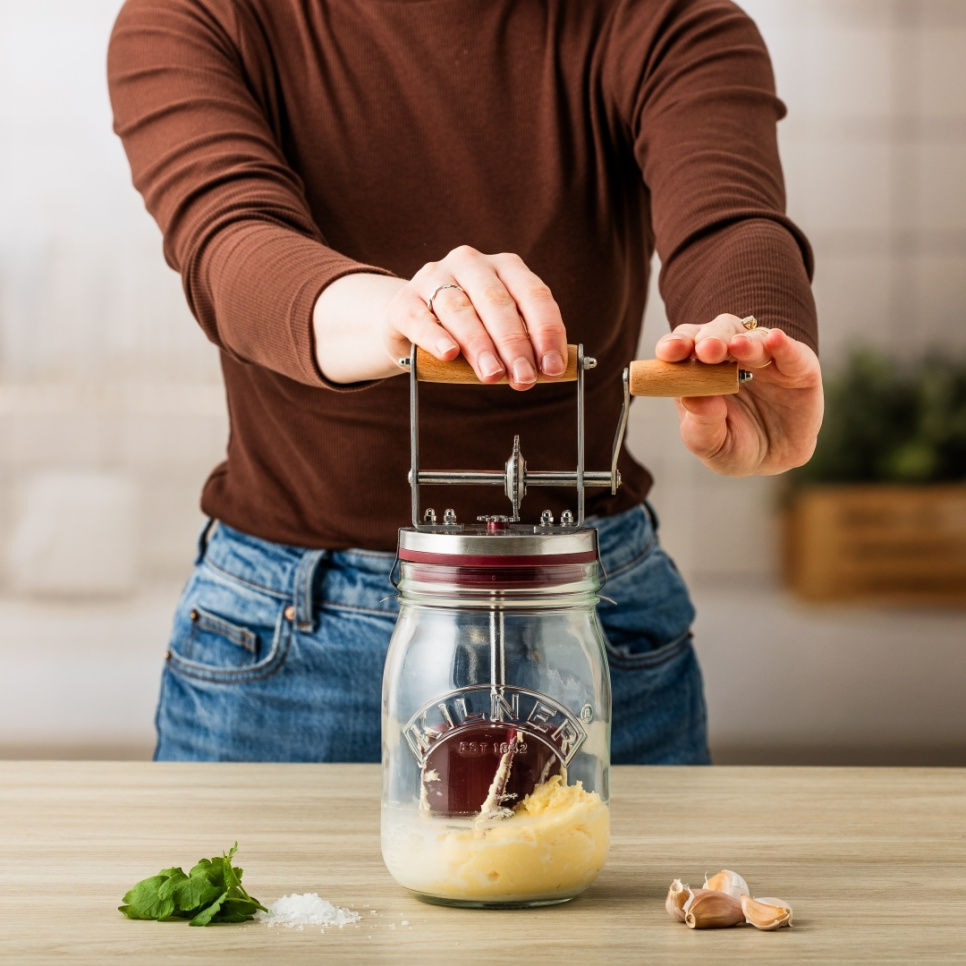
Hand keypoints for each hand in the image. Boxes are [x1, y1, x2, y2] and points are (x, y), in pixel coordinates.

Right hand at [313, 247, 567, 389]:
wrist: (410, 324)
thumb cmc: (467, 330)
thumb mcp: (499, 331)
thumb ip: (522, 344)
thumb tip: (549, 371)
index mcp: (505, 267)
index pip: (533, 294)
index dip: (546, 331)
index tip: (553, 367)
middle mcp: (470, 263)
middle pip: (496, 302)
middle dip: (514, 344)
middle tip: (524, 378)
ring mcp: (433, 277)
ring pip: (460, 309)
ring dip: (479, 345)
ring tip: (492, 374)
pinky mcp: (403, 300)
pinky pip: (421, 318)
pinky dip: (436, 337)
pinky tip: (449, 354)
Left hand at [655, 314, 822, 475]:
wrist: (775, 462)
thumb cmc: (733, 446)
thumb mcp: (711, 444)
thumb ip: (702, 423)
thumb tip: (694, 399)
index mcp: (698, 370)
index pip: (682, 347)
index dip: (675, 345)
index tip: (669, 353)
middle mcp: (729, 356)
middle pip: (715, 334)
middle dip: (710, 339)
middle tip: (706, 350)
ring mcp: (764, 359)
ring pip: (751, 338)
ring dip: (744, 341)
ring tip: (737, 347)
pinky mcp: (798, 367)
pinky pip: (791, 352)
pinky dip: (783, 345)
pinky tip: (775, 340)